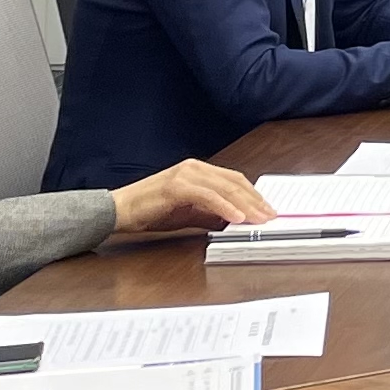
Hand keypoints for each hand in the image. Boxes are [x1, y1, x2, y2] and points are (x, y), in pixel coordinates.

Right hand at [110, 158, 270, 240]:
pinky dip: (225, 207)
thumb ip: (211, 213)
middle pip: (234, 182)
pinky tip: (237, 218)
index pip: (234, 180)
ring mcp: (185, 175)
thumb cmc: (151, 211)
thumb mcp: (188, 213)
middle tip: (270, 216)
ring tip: (259, 220)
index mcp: (197, 171)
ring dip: (246, 205)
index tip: (267, 210)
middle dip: (255, 201)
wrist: (119, 211)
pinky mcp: (177, 186)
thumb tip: (235, 221)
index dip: (253, 195)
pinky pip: (208, 196)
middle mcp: (194, 168)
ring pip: (225, 188)